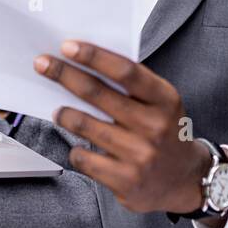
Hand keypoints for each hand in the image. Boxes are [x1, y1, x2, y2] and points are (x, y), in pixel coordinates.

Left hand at [35, 41, 213, 214]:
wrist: (185, 179)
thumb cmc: (165, 132)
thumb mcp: (161, 104)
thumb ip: (132, 86)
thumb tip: (85, 64)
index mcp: (165, 99)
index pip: (125, 71)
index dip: (94, 56)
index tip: (68, 47)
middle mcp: (154, 126)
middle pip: (98, 94)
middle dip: (64, 75)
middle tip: (42, 64)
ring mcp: (140, 155)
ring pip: (85, 125)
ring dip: (64, 113)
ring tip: (59, 110)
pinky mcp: (126, 181)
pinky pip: (84, 159)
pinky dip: (77, 149)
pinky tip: (81, 146)